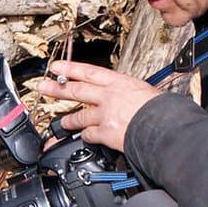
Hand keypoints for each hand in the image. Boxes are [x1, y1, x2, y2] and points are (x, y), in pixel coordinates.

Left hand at [33, 61, 158, 151]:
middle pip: (76, 90)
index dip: (70, 69)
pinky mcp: (105, 133)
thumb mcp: (147, 91)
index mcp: (119, 83)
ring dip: (67, 121)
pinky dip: (86, 137)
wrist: (164, 126)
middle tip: (43, 87)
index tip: (57, 67)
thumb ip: (132, 93)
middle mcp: (108, 97)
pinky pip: (89, 135)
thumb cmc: (162, 109)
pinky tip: (85, 138)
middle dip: (57, 89)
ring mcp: (104, 115)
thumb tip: (132, 96)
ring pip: (79, 116)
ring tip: (60, 123)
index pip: (89, 72)